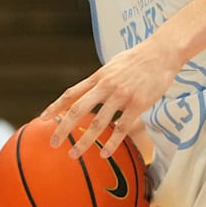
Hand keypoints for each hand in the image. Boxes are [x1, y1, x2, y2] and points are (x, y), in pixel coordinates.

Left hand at [40, 41, 180, 158]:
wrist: (162, 53)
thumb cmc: (139, 59)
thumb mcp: (114, 65)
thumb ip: (101, 78)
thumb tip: (90, 89)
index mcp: (98, 76)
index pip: (72, 93)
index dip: (55, 107)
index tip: (43, 119)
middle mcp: (106, 86)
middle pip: (78, 109)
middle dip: (64, 128)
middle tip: (53, 143)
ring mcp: (122, 95)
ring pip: (99, 122)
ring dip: (84, 141)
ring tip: (74, 153)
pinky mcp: (138, 103)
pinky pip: (122, 128)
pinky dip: (111, 143)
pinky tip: (104, 154)